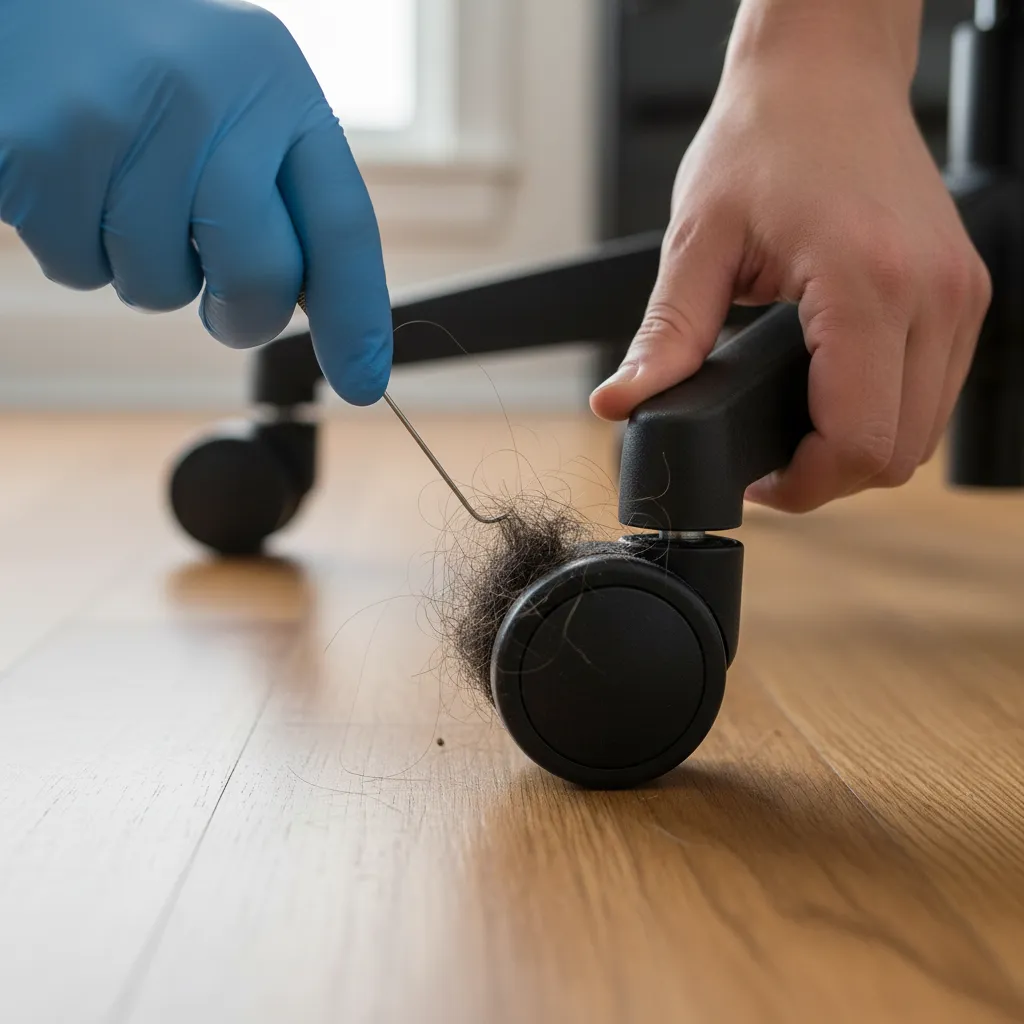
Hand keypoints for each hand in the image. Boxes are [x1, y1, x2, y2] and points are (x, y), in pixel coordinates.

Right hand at [0, 0, 390, 404]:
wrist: (15, 3)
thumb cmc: (134, 69)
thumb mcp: (230, 99)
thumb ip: (278, 187)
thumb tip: (317, 310)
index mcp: (275, 80)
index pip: (343, 223)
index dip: (357, 317)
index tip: (362, 384)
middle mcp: (212, 89)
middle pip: (263, 277)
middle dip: (242, 316)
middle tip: (219, 306)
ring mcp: (126, 116)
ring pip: (162, 287)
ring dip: (140, 269)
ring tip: (114, 188)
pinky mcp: (44, 149)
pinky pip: (81, 270)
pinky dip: (73, 251)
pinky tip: (64, 180)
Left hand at [591, 8, 990, 510]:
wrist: (825, 73)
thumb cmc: (763, 139)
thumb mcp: (697, 241)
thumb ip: (666, 336)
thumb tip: (621, 402)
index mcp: (866, 284)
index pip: (861, 440)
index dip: (807, 486)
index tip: (761, 484)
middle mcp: (933, 293)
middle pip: (900, 453)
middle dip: (831, 477)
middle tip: (771, 465)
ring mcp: (959, 291)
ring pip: (926, 431)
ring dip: (862, 448)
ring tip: (797, 432)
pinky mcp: (962, 289)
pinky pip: (935, 389)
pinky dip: (887, 412)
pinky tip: (834, 397)